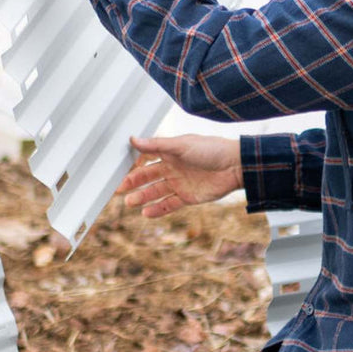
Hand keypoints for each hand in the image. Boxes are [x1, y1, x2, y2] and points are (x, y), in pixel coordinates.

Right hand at [118, 135, 243, 217]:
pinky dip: (157, 210)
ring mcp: (180, 183)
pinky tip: (145, 213)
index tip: (117, 169)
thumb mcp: (182, 145)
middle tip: (119, 189)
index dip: (132, 164)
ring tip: (130, 202)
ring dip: (142, 197)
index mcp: (170, 153)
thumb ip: (157, 145)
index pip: (145, 158)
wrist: (236, 166)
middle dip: (133, 183)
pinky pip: (169, 205)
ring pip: (156, 192)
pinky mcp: (188, 197)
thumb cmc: (211, 150)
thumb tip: (132, 139)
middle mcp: (172, 168)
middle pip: (148, 177)